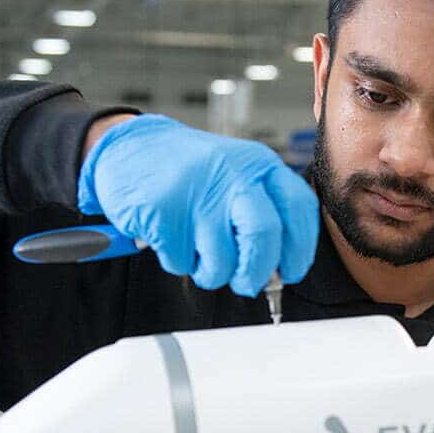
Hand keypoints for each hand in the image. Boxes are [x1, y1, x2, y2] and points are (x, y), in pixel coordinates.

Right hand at [77, 115, 319, 296]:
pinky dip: (178, 261)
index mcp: (259, 165)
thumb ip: (264, 213)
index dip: (300, 249)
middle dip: (258, 273)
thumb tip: (279, 271)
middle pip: (264, 237)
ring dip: (211, 273)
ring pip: (221, 263)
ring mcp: (196, 194)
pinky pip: (181, 263)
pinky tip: (172, 237)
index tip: (290, 271)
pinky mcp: (163, 214)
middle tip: (247, 283)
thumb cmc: (193, 173)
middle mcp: (232, 175)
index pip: (299, 209)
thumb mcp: (238, 176)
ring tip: (200, 252)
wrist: (133, 148)